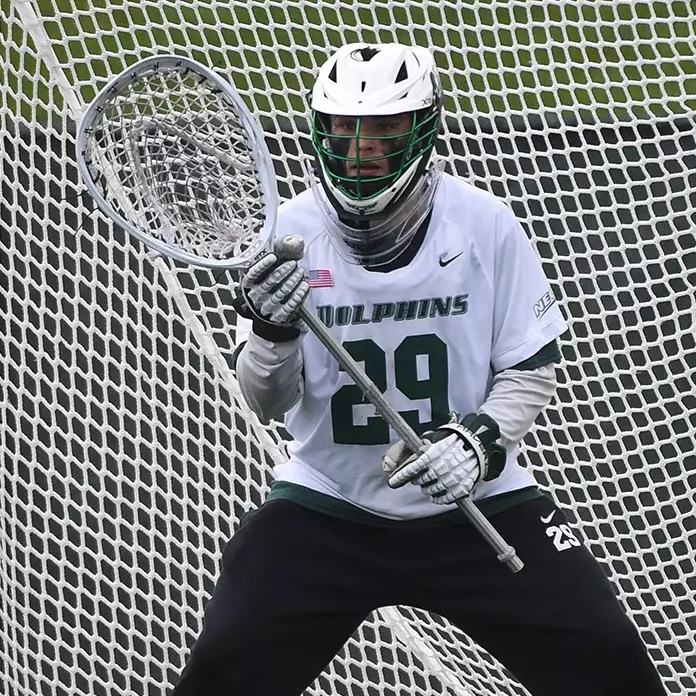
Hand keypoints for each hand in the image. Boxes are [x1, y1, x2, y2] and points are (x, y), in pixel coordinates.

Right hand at [235, 236, 308, 332]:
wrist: (268, 311)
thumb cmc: (270, 282)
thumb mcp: (270, 267)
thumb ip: (281, 251)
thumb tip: (295, 240)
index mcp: (249, 283)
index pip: (253, 274)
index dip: (263, 265)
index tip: (274, 256)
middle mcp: (255, 295)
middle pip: (270, 282)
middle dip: (284, 271)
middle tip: (294, 264)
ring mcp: (266, 307)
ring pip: (280, 293)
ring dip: (293, 281)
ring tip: (300, 272)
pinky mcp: (277, 316)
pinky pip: (288, 306)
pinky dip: (298, 295)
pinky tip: (304, 286)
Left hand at [383, 413, 506, 504]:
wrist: (476, 445)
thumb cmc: (448, 442)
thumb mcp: (427, 440)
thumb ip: (406, 450)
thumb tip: (389, 465)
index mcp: (432, 454)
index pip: (411, 469)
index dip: (400, 476)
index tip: (392, 482)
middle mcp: (441, 467)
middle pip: (420, 481)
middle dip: (418, 479)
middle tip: (422, 474)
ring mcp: (452, 479)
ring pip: (429, 491)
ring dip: (427, 488)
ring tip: (432, 480)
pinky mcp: (461, 488)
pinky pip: (443, 499)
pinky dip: (438, 497)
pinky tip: (438, 491)